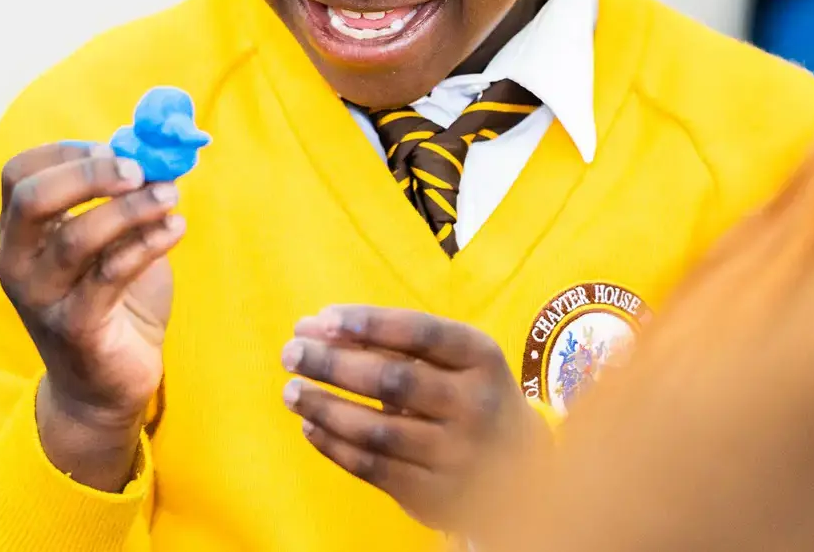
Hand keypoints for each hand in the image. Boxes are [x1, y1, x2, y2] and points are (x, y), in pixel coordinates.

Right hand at [0, 141, 184, 489]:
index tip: (117, 150)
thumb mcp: (112, 240)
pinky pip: (110, 275)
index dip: (68, 152)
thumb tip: (157, 147)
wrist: (106, 386)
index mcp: (19, 234)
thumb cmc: (111, 301)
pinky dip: (147, 244)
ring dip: (131, 209)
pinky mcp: (76, 329)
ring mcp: (41, 299)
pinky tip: (175, 228)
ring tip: (171, 197)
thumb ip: (123, 196)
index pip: (20, 174)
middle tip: (139, 170)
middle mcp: (17, 263)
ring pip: (77, 238)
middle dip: (90, 174)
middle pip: (34, 199)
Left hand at [280, 306, 546, 535]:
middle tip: (291, 352)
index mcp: (481, 357)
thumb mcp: (454, 362)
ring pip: (376, 430)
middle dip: (334, 364)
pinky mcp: (436, 495)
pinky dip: (334, 446)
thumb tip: (314, 327)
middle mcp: (474, 404)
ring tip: (292, 391)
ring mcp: (457, 454)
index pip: (420, 332)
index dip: (369, 323)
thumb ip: (392, 344)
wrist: (521, 473)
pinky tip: (311, 426)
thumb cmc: (468, 396)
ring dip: (325, 407)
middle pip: (392, 380)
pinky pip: (373, 467)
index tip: (321, 318)